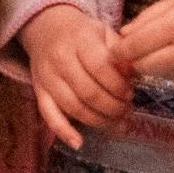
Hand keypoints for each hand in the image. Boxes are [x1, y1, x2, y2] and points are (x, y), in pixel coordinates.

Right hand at [24, 0, 131, 149]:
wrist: (46, 28)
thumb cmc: (82, 33)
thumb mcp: (103, 32)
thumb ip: (120, 53)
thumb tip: (134, 77)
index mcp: (79, 40)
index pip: (100, 67)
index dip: (118, 85)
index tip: (130, 93)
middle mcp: (60, 59)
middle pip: (88, 92)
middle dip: (112, 107)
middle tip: (127, 111)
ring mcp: (47, 78)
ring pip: (73, 107)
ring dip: (98, 121)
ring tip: (117, 125)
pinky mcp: (39, 91)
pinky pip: (49, 115)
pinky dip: (63, 131)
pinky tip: (79, 143)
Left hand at [114, 0, 173, 88]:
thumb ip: (150, 17)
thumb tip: (123, 34)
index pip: (134, 47)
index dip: (120, 50)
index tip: (115, 49)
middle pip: (144, 67)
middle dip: (135, 60)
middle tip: (137, 50)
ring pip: (161, 76)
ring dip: (156, 66)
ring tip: (167, 48)